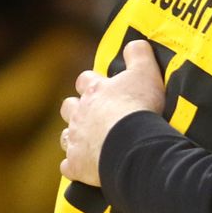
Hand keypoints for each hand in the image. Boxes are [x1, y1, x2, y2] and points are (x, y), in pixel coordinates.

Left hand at [59, 41, 165, 185]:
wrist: (130, 143)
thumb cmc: (138, 107)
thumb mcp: (146, 72)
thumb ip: (139, 55)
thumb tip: (135, 43)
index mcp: (95, 91)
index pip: (85, 80)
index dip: (92, 83)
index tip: (101, 86)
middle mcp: (80, 114)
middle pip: (69, 107)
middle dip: (77, 109)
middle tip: (93, 115)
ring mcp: (76, 141)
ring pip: (65, 137)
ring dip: (75, 137)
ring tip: (90, 142)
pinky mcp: (76, 165)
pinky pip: (68, 167)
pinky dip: (75, 167)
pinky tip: (84, 169)